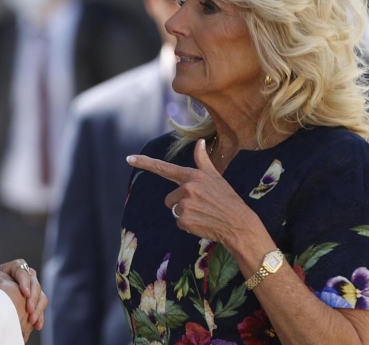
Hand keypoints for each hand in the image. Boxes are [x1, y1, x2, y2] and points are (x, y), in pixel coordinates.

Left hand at [0, 259, 47, 329]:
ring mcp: (30, 292)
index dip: (25, 282)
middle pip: (35, 284)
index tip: (24, 293)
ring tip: (32, 320)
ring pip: (41, 297)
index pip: (23, 271)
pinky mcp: (32, 305)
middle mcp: (25, 279)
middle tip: (28, 309)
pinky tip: (37, 325)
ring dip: (38, 308)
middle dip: (33, 297)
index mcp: (14, 269)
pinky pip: (40, 309)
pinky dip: (40, 317)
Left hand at [126, 139, 258, 247]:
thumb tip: (200, 141)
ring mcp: (185, 205)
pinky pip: (179, 223)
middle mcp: (187, 188)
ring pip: (175, 211)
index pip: (164, 168)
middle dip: (181, 204)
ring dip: (186, 215)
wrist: (239, 223)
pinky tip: (203, 223)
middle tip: (201, 206)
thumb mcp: (216, 177)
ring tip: (204, 214)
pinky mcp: (185, 220)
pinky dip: (189, 226)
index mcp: (193, 176)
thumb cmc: (227, 199)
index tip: (129, 158)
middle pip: (170, 199)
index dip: (145, 163)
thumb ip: (203, 160)